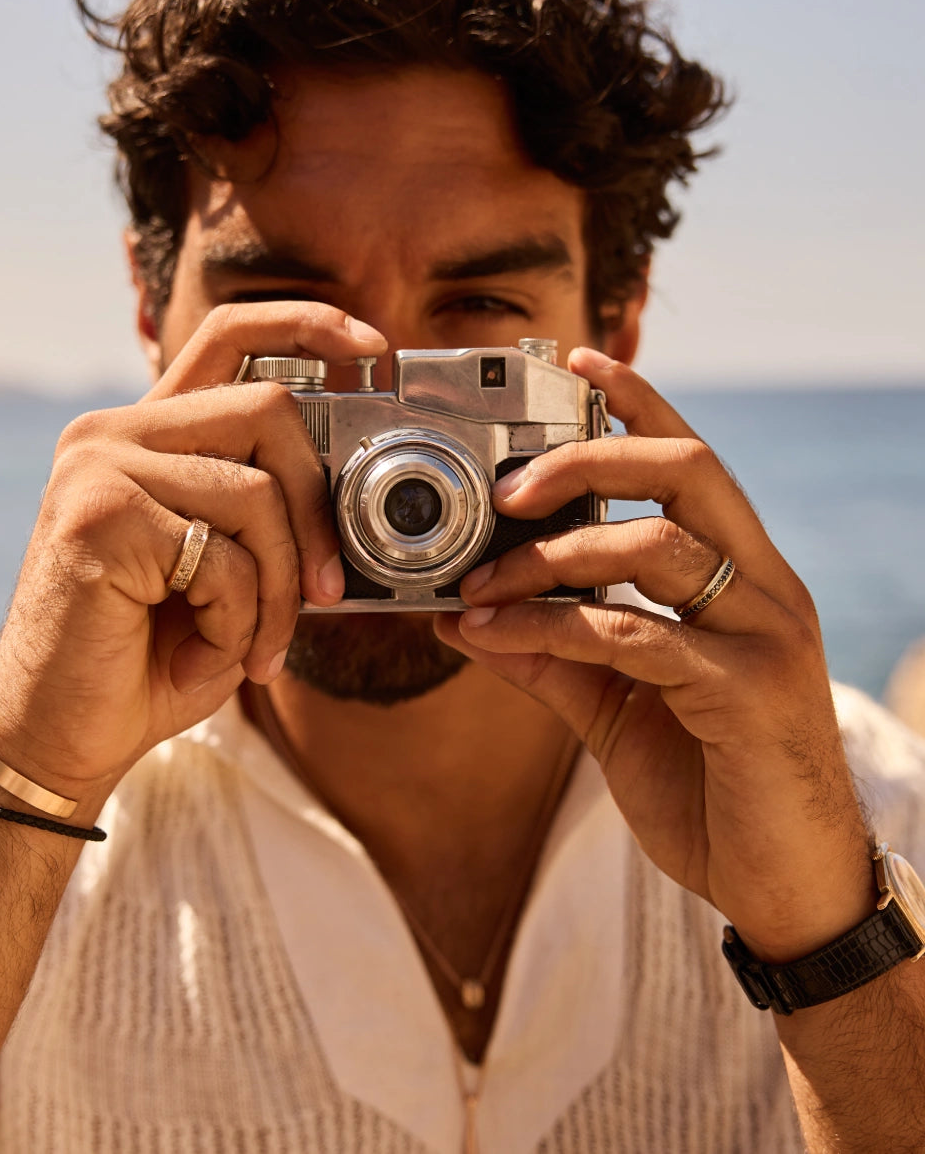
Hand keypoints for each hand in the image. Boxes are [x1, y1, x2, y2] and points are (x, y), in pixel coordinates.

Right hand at [0, 303, 386, 807]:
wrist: (58, 740)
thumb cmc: (149, 659)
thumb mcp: (226, 574)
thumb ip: (267, 519)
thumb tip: (354, 498)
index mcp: (146, 435)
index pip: (228, 335)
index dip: (308, 325)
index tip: (374, 347)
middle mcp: (114, 434)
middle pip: (270, 409)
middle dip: (319, 510)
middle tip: (329, 591)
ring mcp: (98, 468)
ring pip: (258, 493)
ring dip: (282, 590)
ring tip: (256, 646)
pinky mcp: (97, 518)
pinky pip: (225, 556)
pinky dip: (241, 619)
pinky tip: (205, 649)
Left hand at [436, 348, 874, 960]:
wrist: (783, 888)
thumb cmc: (710, 784)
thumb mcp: (616, 709)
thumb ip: (552, 655)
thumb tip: (465, 618)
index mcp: (740, 577)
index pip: (692, 461)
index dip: (639, 402)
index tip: (576, 360)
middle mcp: (764, 588)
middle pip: (686, 470)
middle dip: (588, 457)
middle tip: (507, 486)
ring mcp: (763, 637)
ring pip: (654, 545)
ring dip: (549, 555)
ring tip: (477, 584)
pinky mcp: (747, 694)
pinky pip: (631, 635)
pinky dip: (549, 626)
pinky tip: (493, 635)